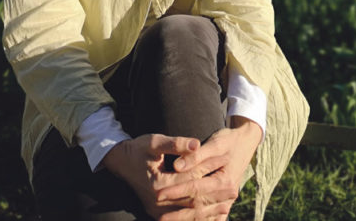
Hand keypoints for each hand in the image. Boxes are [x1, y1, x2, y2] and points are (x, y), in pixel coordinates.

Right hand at [102, 133, 232, 219]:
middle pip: (192, 201)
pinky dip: (197, 218)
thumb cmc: (138, 148)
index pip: (190, 180)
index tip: (226, 165)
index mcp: (158, 184)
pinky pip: (181, 218)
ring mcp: (157, 210)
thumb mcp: (155, 141)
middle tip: (234, 191)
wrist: (120, 161)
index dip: (209, 172)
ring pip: (188, 214)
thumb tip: (196, 145)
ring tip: (228, 204)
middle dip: (213, 197)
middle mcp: (157, 202)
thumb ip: (176, 143)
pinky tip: (212, 214)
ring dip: (208, 211)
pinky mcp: (157, 212)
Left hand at [156, 118, 262, 216]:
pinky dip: (197, 220)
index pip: (196, 188)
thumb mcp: (215, 143)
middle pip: (198, 205)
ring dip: (184, 219)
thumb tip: (176, 166)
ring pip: (203, 215)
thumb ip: (195, 156)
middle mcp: (229, 193)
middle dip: (176, 211)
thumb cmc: (228, 141)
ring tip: (163, 219)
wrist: (246, 143)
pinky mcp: (225, 203)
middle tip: (156, 213)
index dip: (176, 191)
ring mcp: (228, 200)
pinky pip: (211, 218)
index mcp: (226, 180)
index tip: (158, 194)